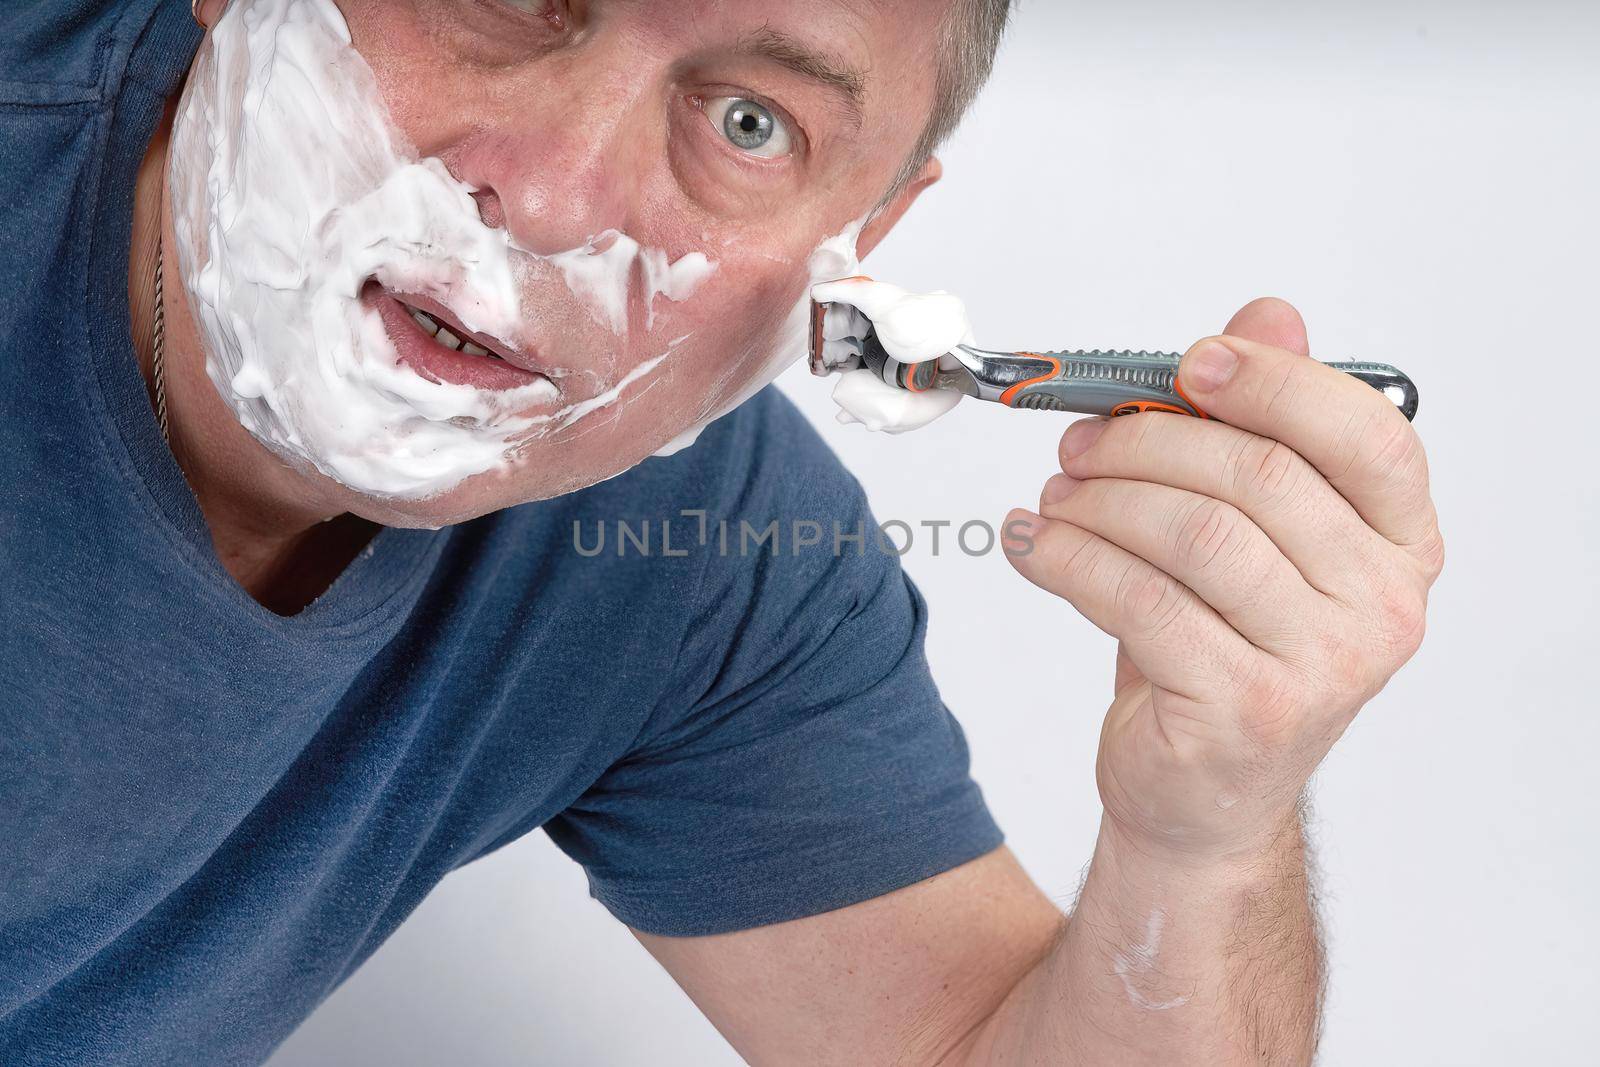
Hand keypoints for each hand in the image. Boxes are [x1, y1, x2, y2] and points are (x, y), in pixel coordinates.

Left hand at [1004, 298, 1443, 861]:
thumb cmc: (1227, 649)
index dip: (1276, 382)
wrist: (1204, 795)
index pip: (1366, 435)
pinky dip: (1067, 560)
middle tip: (1080, 442)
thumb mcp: (1253, 535)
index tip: (1190, 363)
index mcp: (1401, 544)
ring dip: (1100, 501)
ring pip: (1193, 534)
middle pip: (1258, 477)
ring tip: (1055, 497)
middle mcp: (1383, 605)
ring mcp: (1322, 666)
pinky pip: (1138, 600)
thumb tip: (1267, 314)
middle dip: (1147, 441)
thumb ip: (1268, 424)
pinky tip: (1033, 545)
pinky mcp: (1245, 710)